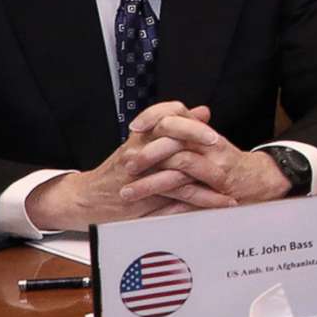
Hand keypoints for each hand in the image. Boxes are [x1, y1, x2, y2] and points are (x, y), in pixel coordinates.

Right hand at [23, 102, 233, 230]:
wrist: (88, 197)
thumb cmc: (120, 170)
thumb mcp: (146, 143)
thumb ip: (176, 127)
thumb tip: (203, 111)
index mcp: (143, 135)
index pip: (169, 120)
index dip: (192, 127)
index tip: (214, 137)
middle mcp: (140, 150)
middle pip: (174, 142)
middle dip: (202, 151)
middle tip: (226, 159)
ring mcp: (140, 173)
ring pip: (177, 172)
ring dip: (206, 183)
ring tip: (228, 191)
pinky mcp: (141, 194)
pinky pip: (172, 197)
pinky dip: (195, 202)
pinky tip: (212, 206)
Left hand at [126, 107, 294, 205]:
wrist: (261, 179)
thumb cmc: (228, 161)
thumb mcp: (206, 141)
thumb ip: (183, 130)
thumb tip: (153, 122)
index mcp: (202, 131)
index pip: (176, 113)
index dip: (153, 117)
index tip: (134, 128)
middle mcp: (209, 144)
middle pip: (174, 140)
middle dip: (146, 154)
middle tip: (126, 164)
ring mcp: (215, 165)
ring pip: (179, 166)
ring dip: (150, 182)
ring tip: (128, 192)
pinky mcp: (218, 188)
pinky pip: (190, 193)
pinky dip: (169, 201)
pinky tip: (151, 209)